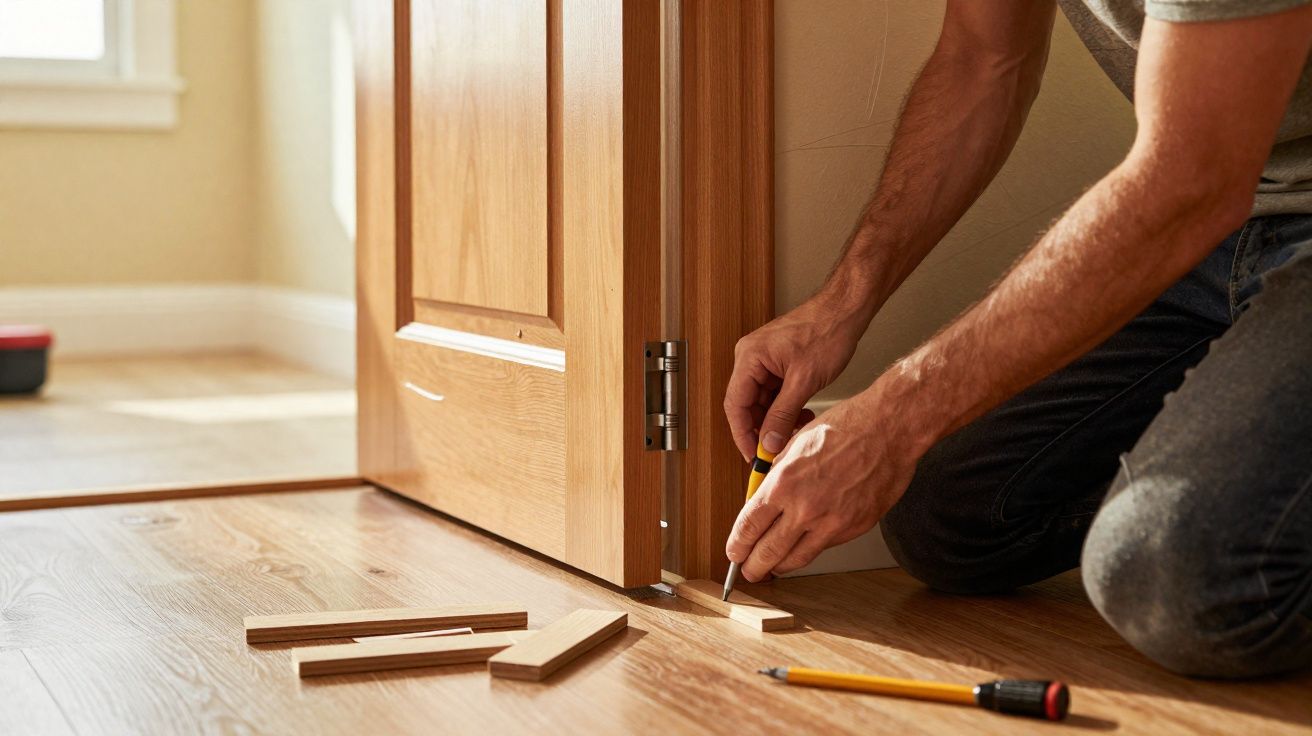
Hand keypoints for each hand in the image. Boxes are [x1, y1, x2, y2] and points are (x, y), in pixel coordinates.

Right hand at [724, 290, 869, 460]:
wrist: (846, 309)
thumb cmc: (827, 331)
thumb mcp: (804, 380)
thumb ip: (784, 414)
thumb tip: (769, 443)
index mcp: (749, 357)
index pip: (735, 405)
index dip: (743, 435)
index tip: (754, 457)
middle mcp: (751, 358)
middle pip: (746, 404)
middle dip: (761, 430)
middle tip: (775, 452)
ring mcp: (764, 360)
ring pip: (762, 402)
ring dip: (776, 421)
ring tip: (795, 432)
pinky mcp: (777, 363)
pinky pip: (774, 393)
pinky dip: (785, 409)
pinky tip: (801, 416)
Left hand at [724, 392, 920, 580]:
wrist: (889, 430)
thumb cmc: (846, 428)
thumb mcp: (795, 444)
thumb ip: (777, 475)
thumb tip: (764, 497)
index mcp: (784, 484)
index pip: (748, 526)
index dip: (737, 545)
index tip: (734, 551)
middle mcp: (805, 508)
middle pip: (767, 552)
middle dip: (753, 566)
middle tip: (748, 571)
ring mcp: (831, 523)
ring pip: (796, 559)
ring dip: (779, 567)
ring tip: (772, 569)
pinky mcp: (854, 528)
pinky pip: (824, 547)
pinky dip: (810, 551)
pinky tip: (803, 549)